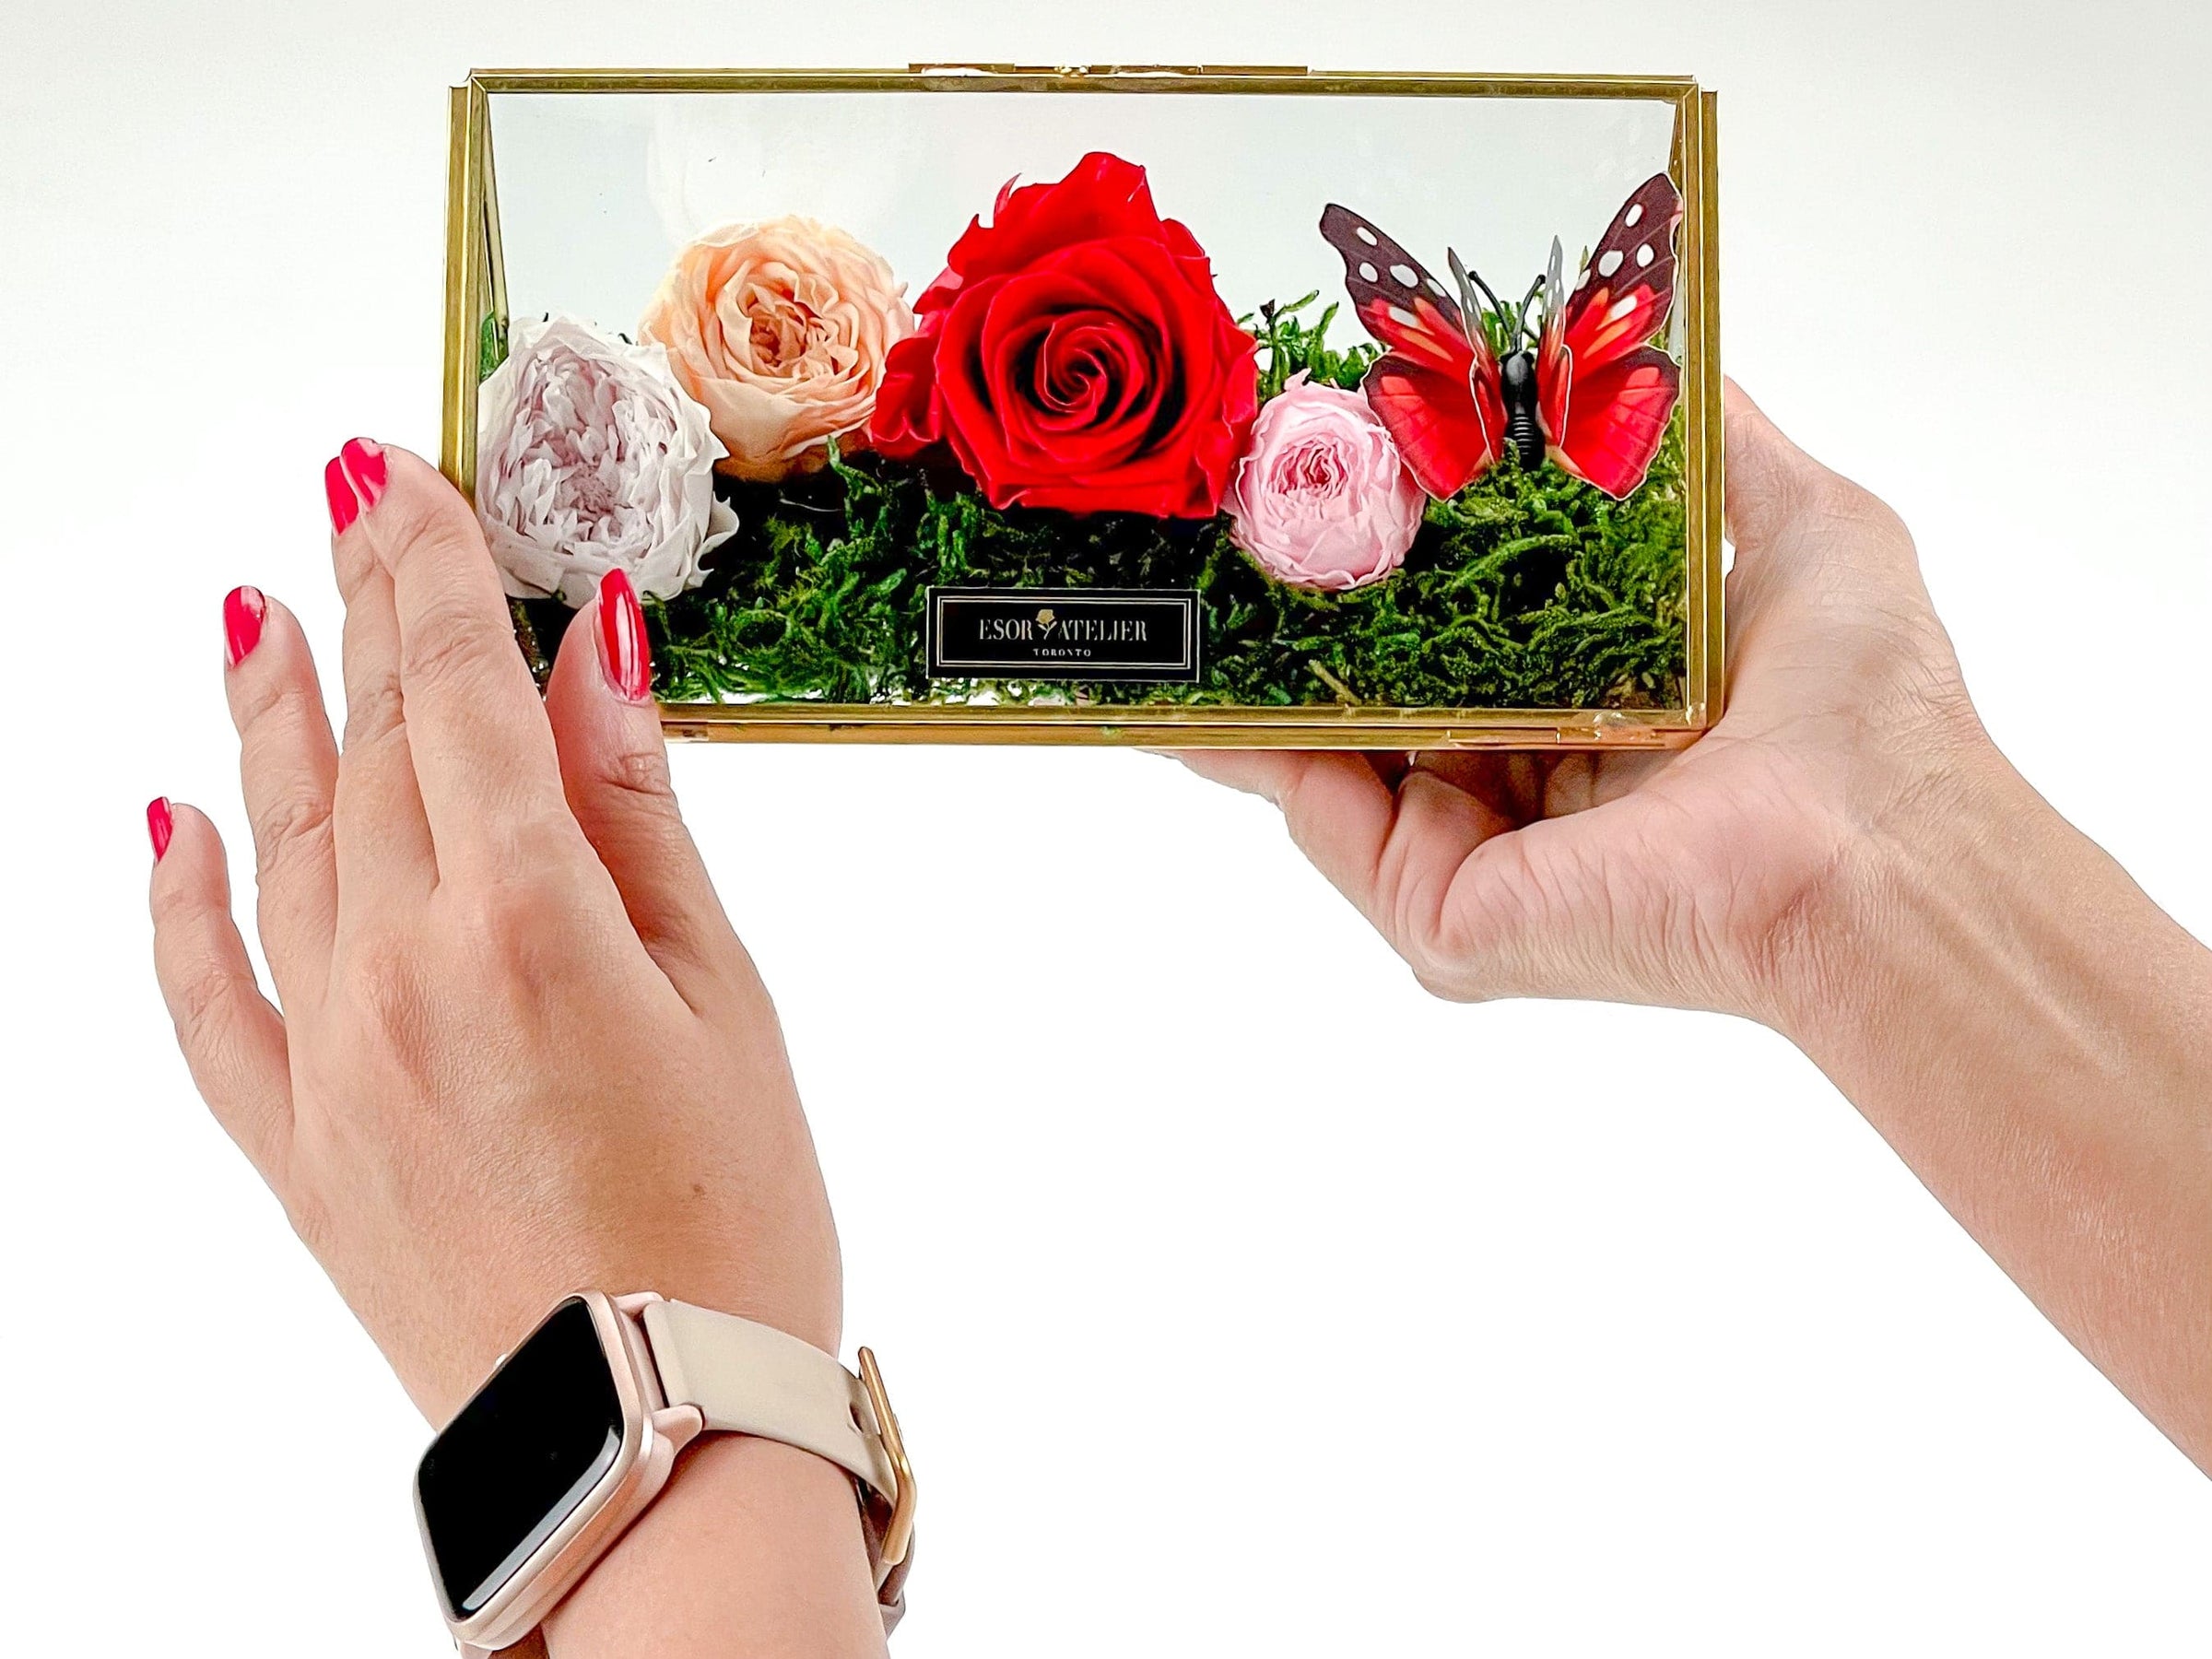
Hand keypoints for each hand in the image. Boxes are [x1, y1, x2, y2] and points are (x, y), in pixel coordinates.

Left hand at [145, 440, 835, 1418]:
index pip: (458, 688)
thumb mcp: (725, 1001)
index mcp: (527, 922)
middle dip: (368, 608)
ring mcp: (329, 1059)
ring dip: (271, 715)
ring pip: (278, 840)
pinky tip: (165, 821)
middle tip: (355, 504)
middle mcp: (400, 972)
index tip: (405, 477)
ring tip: (257, 615)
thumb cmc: (723, 1233)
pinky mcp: (294, 1142)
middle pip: (374, 744)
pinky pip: (202, 998)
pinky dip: (173, 902)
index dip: (430, 566)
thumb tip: (596, 658)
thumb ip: (637, 817)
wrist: (648, 1435)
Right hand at [1181, 384, 2211, 1469]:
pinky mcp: (1444, 915)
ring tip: (1166, 586)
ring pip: (1328, 762)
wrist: (1879, 853)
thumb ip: (1712, 446)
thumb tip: (1648, 345)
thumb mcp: (1801, 527)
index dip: (1390, 567)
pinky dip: (1254, 757)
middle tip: (1210, 528)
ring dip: (1246, 682)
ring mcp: (1475, 861)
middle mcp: (1523, 794)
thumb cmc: (1869, 710)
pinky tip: (1194, 685)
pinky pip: (1326, 824)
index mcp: (1591, 719)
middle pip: (1377, 702)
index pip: (1458, 644)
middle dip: (1295, 620)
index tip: (1318, 484)